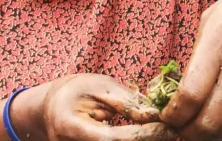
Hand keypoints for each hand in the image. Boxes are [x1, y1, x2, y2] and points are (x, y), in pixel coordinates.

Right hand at [25, 74, 173, 140]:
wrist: (49, 109)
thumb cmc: (74, 92)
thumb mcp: (100, 87)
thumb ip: (126, 102)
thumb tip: (156, 115)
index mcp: (69, 128)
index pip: (113, 138)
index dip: (143, 135)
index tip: (167, 127)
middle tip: (172, 132)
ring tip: (163, 133)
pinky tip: (149, 136)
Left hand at [160, 0, 221, 139]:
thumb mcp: (213, 17)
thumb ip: (196, 52)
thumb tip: (181, 83)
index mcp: (218, 46)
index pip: (190, 96)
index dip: (173, 114)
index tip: (165, 113)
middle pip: (208, 123)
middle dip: (186, 132)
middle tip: (175, 126)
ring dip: (204, 129)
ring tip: (191, 120)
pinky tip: (213, 107)